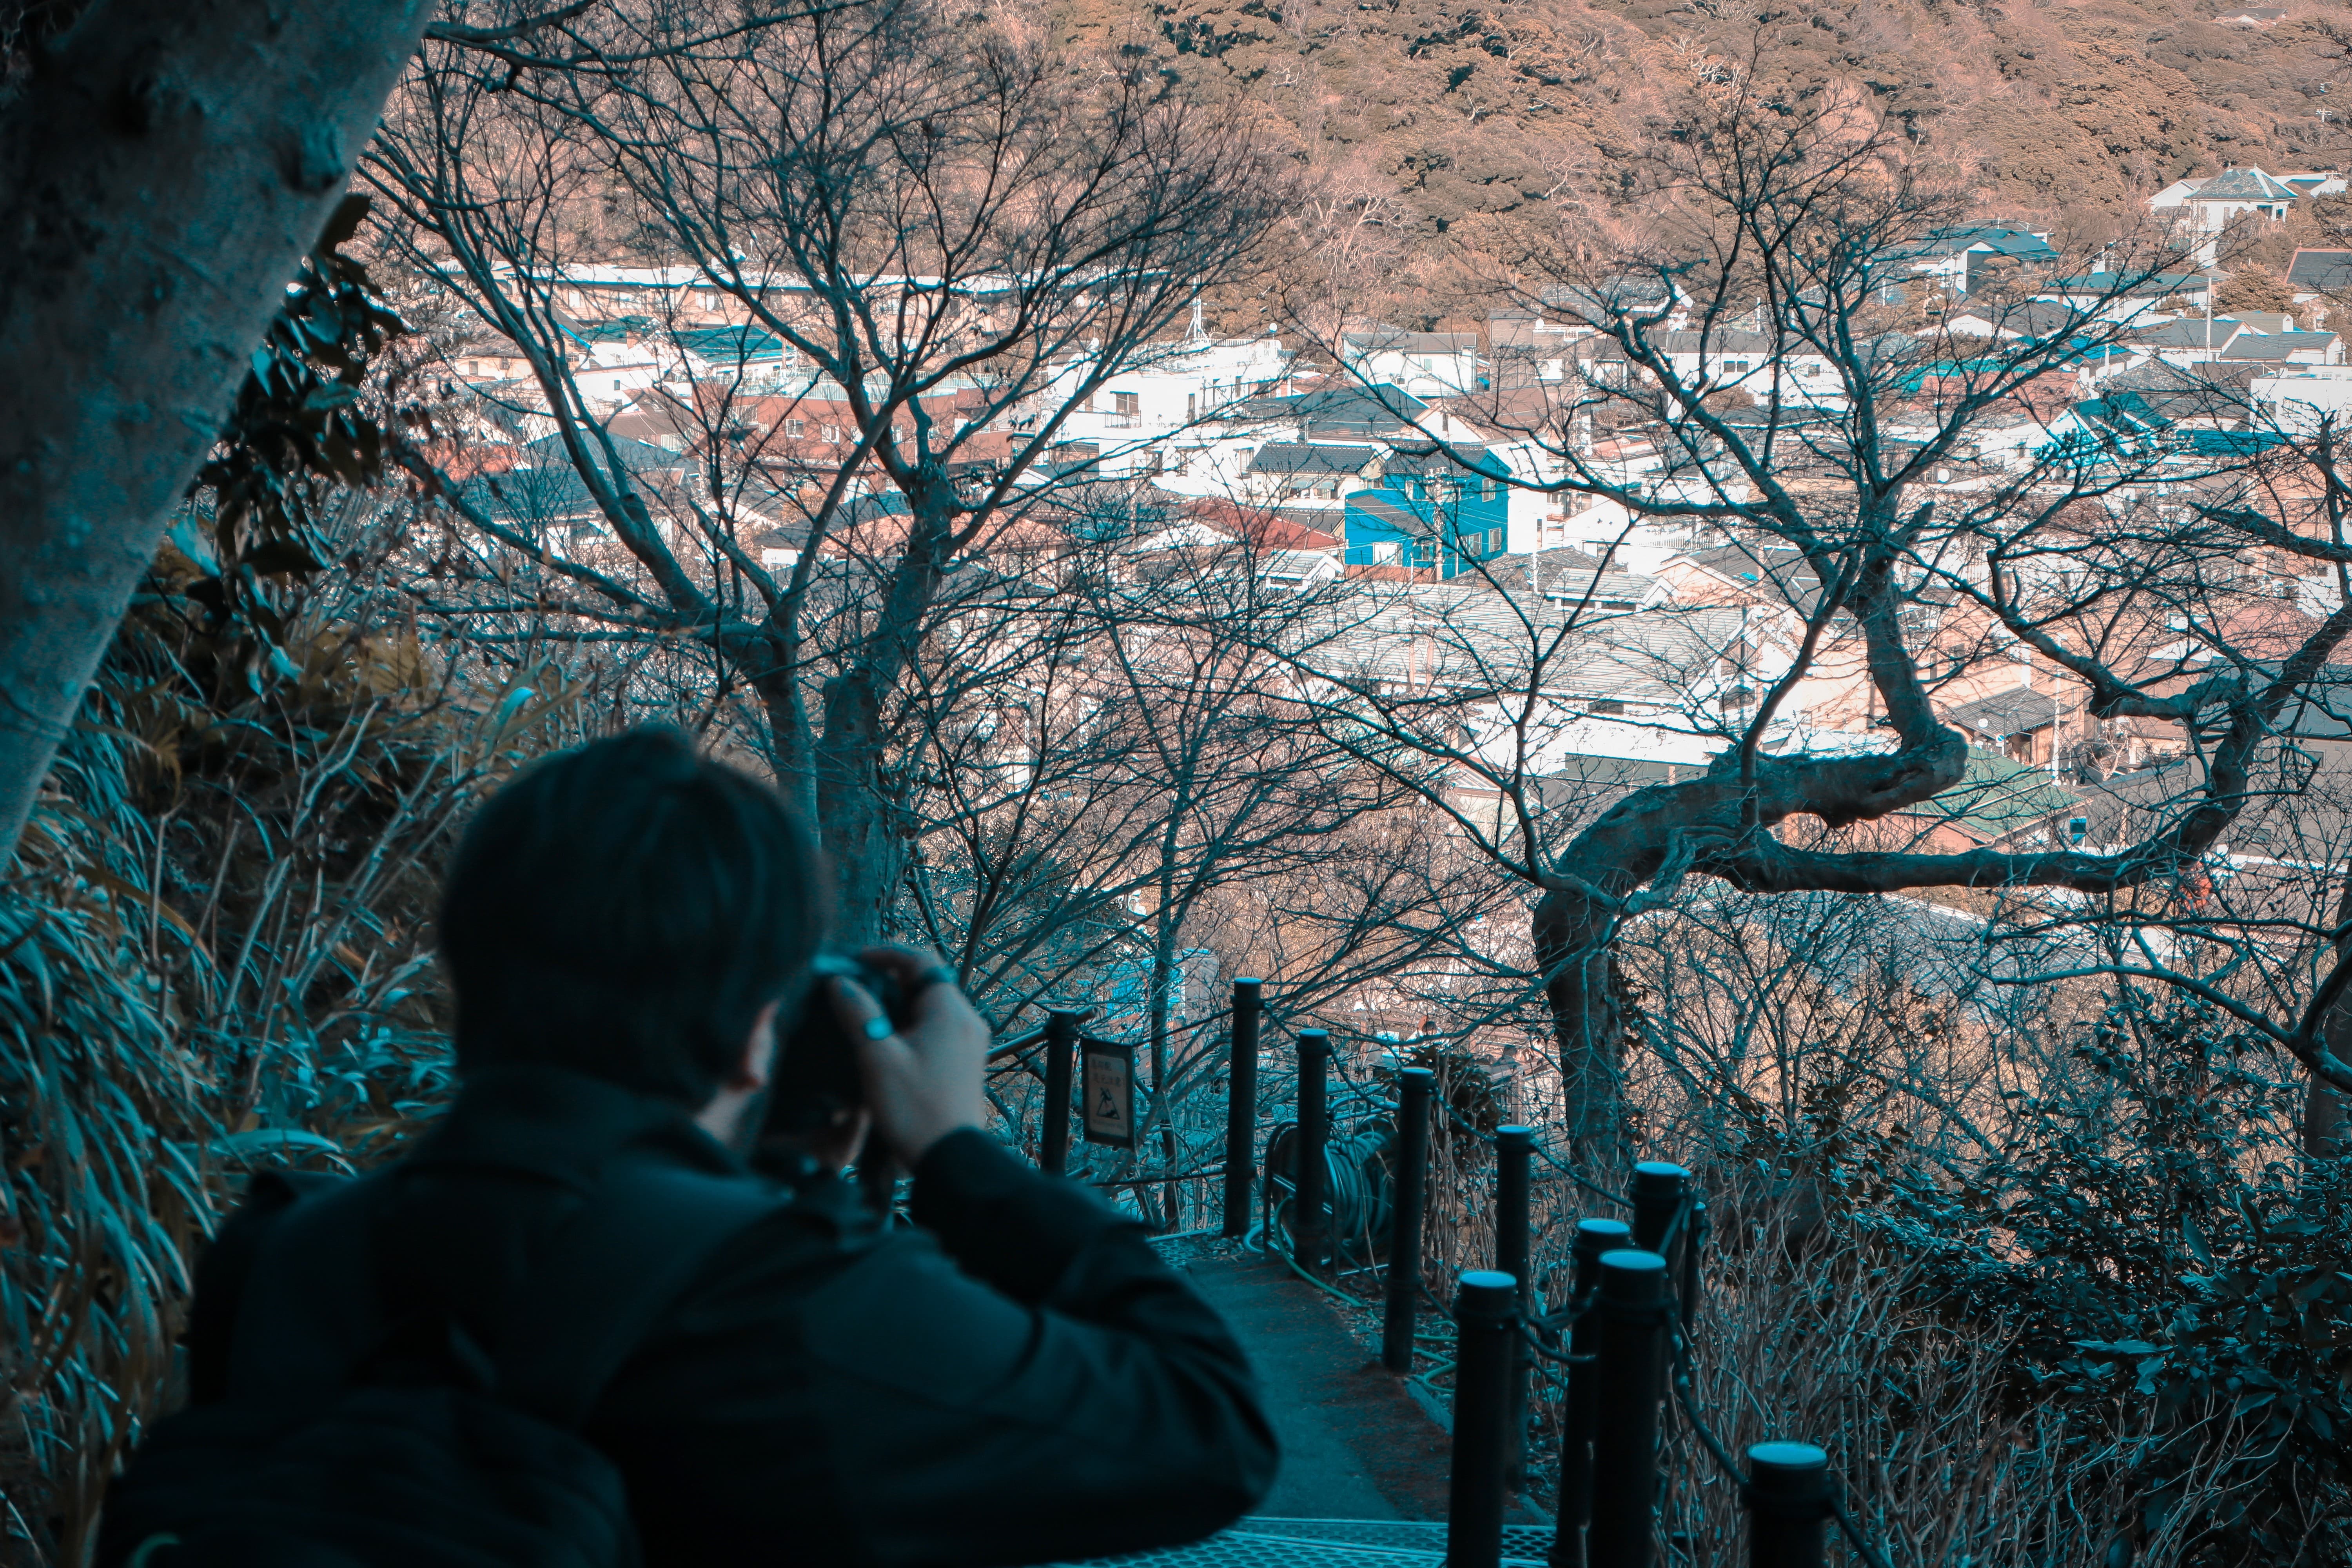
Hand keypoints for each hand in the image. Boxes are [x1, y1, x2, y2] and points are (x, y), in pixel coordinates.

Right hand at [828, 945, 989, 1166]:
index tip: (855, 961)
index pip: (921, 960)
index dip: (886, 954)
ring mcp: (969, 1041)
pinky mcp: (964, 1061)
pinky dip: (909, 1025)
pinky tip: (883, 1042)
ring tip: (862, 1015)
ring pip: (929, 1006)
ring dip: (896, 1004)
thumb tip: (840, 982)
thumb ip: (858, 1014)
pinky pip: (935, 1028)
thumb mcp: (877, 1058)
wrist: (949, 1158)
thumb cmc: (915, 1109)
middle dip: (887, 979)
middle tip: (852, 988)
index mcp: (950, 1012)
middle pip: (925, 982)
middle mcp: (966, 1020)